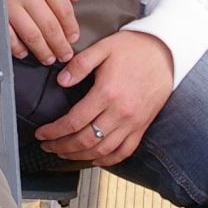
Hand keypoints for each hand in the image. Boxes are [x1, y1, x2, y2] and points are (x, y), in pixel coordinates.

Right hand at [1, 0, 78, 64]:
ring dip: (42, 50)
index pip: (63, 8)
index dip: (70, 27)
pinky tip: (24, 52)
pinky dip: (16, 47)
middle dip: (60, 45)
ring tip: (49, 58)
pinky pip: (7, 34)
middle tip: (65, 55)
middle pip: (50, 26)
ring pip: (31, 34)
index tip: (73, 37)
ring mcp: (8, 2)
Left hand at [33, 31, 173, 168]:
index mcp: (107, 93)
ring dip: (79, 156)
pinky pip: (124, 151)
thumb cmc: (133, 48)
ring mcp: (133, 123)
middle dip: (61, 147)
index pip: (74, 121)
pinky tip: (94, 158)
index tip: (41, 133)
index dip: (54, 131)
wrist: (166, 53)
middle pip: (85, 140)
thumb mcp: (103, 48)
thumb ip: (80, 64)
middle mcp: (120, 112)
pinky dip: (107, 159)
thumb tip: (61, 82)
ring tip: (64, 153)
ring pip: (102, 150)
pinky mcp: (142, 126)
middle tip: (47, 146)